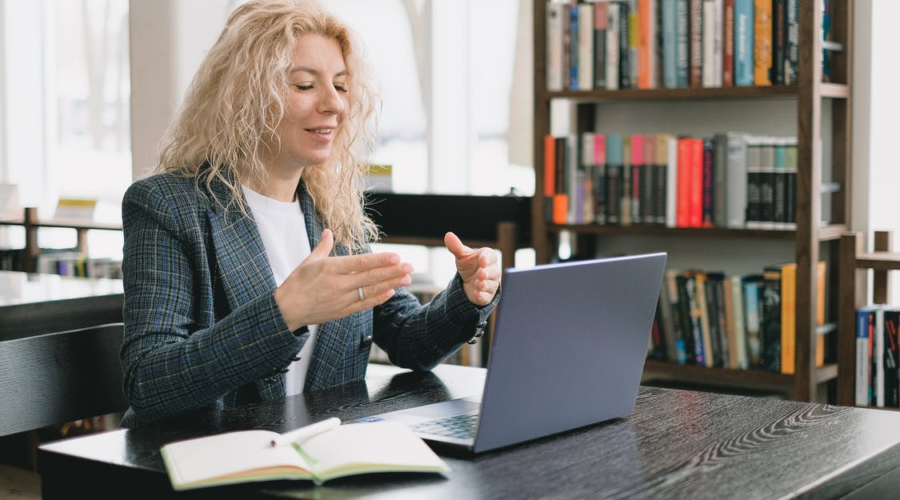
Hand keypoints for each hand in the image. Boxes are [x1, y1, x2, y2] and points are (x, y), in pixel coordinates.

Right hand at [274, 229, 413, 330]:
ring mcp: (342, 299)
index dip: (380, 260)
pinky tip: (391, 292)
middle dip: (392, 271)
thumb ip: (323, 247)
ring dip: (391, 284)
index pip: (360, 263)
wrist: (287, 310)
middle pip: (370, 277)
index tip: (396, 256)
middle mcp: (338, 284)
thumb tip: (328, 232)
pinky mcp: (343, 311)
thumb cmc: (296, 284)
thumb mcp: (308, 262)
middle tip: (410, 266)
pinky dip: (378, 298)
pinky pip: (364, 304)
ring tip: (407, 278)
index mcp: (330, 269)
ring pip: (371, 290)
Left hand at [444, 232, 500, 305]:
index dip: (487, 258)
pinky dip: (482, 296)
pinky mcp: (487, 296)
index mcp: (487, 258)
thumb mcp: (462, 256)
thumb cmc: (469, 266)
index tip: (482, 260)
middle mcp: (492, 271)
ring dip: (485, 284)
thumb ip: (456, 247)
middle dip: (487, 273)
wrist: (468, 282)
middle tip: (481, 273)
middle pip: (493, 271)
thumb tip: (448, 235)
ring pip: (491, 284)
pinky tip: (477, 294)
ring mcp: (491, 284)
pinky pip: (487, 297)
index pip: (490, 256)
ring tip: (478, 284)